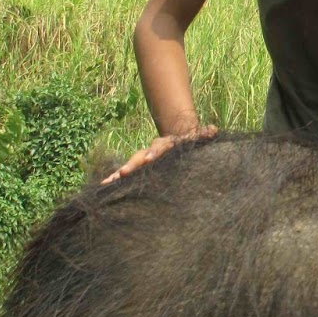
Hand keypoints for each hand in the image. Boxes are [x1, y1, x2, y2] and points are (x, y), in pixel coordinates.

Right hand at [101, 126, 217, 184]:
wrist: (178, 138)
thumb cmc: (189, 143)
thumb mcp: (196, 138)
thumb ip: (204, 135)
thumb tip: (213, 129)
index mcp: (165, 145)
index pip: (159, 148)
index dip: (154, 152)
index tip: (150, 159)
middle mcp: (151, 150)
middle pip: (139, 156)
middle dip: (131, 165)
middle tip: (122, 173)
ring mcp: (144, 158)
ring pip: (129, 165)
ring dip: (118, 173)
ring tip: (107, 182)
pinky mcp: (139, 167)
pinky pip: (126, 173)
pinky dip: (115, 179)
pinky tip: (104, 187)